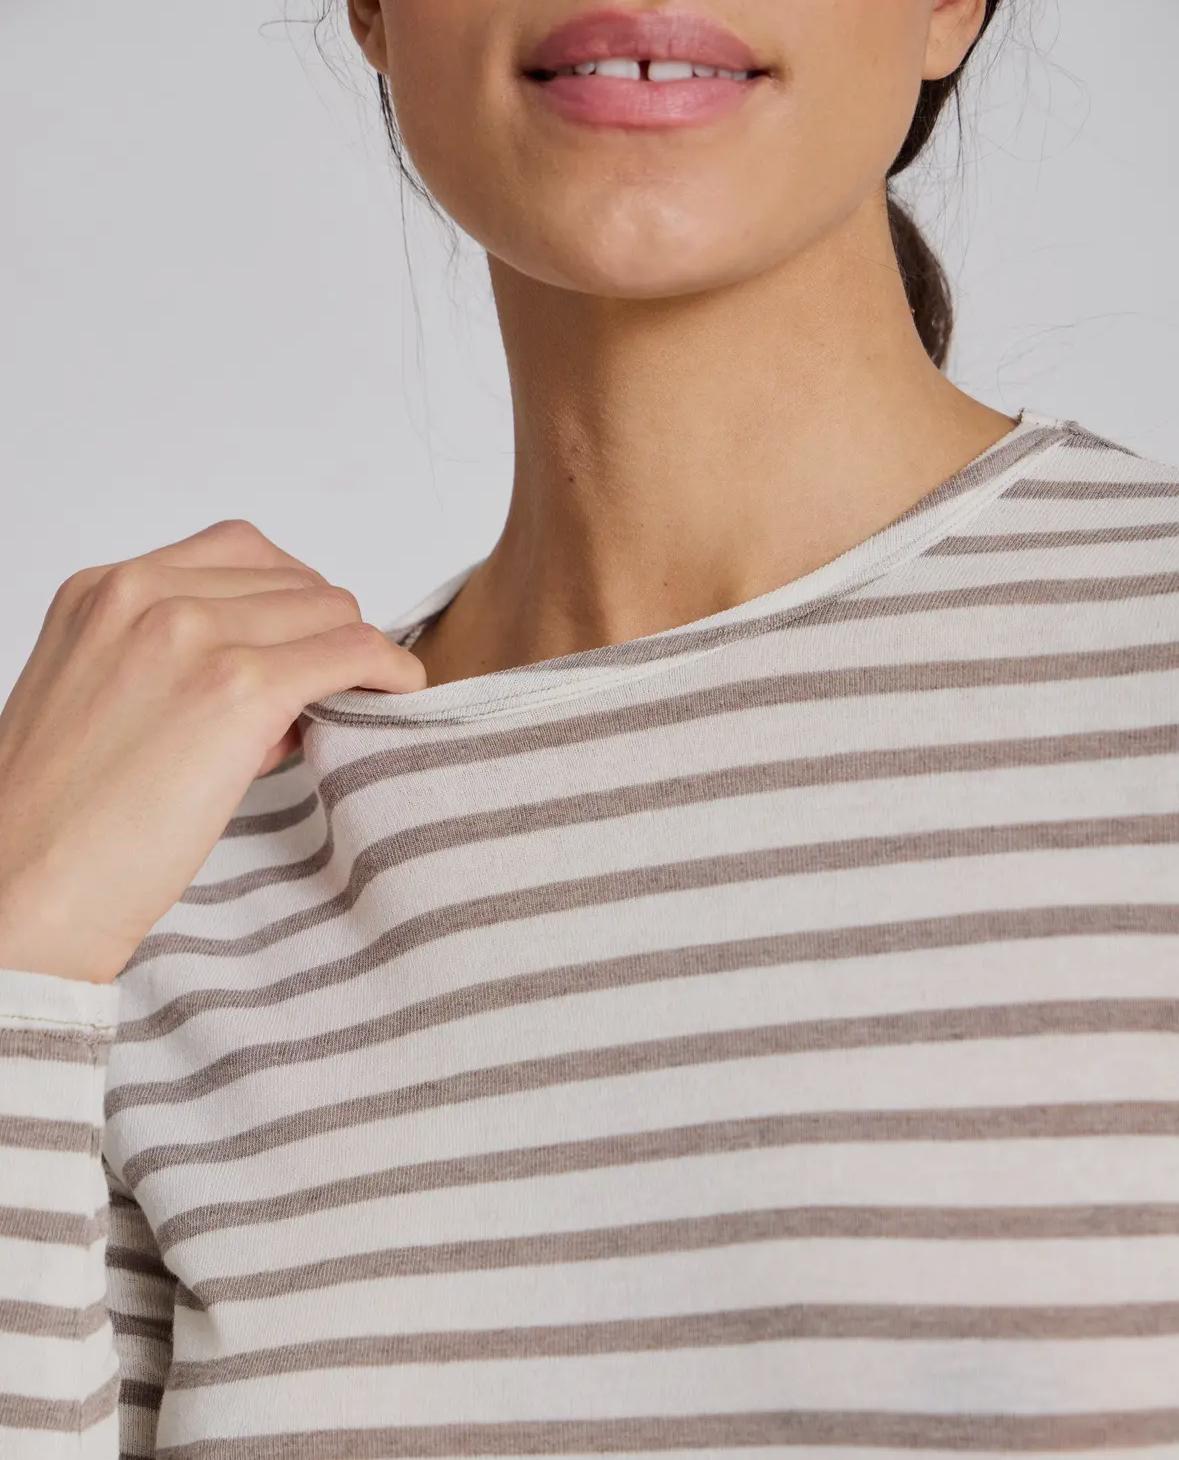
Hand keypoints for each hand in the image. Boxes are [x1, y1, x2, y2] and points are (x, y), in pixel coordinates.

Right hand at [0, 519, 424, 983]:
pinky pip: (351, 650)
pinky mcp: (240, 688)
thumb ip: (176, 664)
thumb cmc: (54, 821)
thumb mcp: (97, 699)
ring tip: (350, 700)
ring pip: (329, 609)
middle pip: (291, 580)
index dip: (287, 600)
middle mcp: (144, 596)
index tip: (304, 639)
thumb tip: (279, 677)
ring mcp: (192, 636)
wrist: (23, 889)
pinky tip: (399, 689)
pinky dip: (388, 667)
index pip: (237, 554)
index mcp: (101, 592)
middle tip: (330, 683)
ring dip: (353, 650)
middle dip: (320, 630)